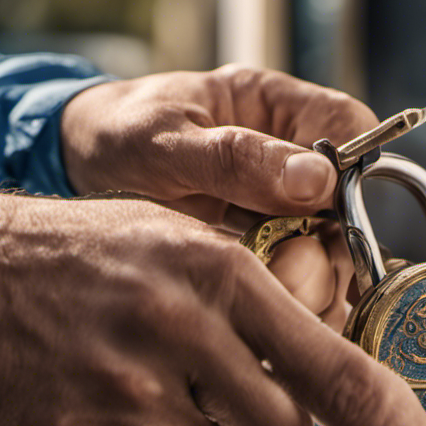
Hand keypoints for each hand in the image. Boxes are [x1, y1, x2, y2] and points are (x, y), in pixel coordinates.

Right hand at [0, 180, 425, 425]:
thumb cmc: (65, 255)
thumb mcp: (166, 241)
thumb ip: (247, 305)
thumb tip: (319, 379)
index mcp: (208, 271)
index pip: (322, 361)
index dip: (376, 409)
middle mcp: (174, 333)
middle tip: (241, 403)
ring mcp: (123, 397)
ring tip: (159, 391)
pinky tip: (120, 413)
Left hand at [60, 65, 373, 325]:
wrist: (72, 172)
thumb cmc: (114, 137)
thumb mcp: (161, 141)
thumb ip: (236, 159)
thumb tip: (319, 180)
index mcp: (275, 107)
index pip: (350, 129)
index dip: (352, 173)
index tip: (324, 214)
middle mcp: (288, 161)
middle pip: (346, 209)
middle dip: (325, 248)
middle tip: (286, 272)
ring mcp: (279, 212)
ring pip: (327, 256)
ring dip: (307, 286)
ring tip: (266, 298)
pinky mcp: (263, 255)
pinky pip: (296, 284)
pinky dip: (286, 305)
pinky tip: (261, 317)